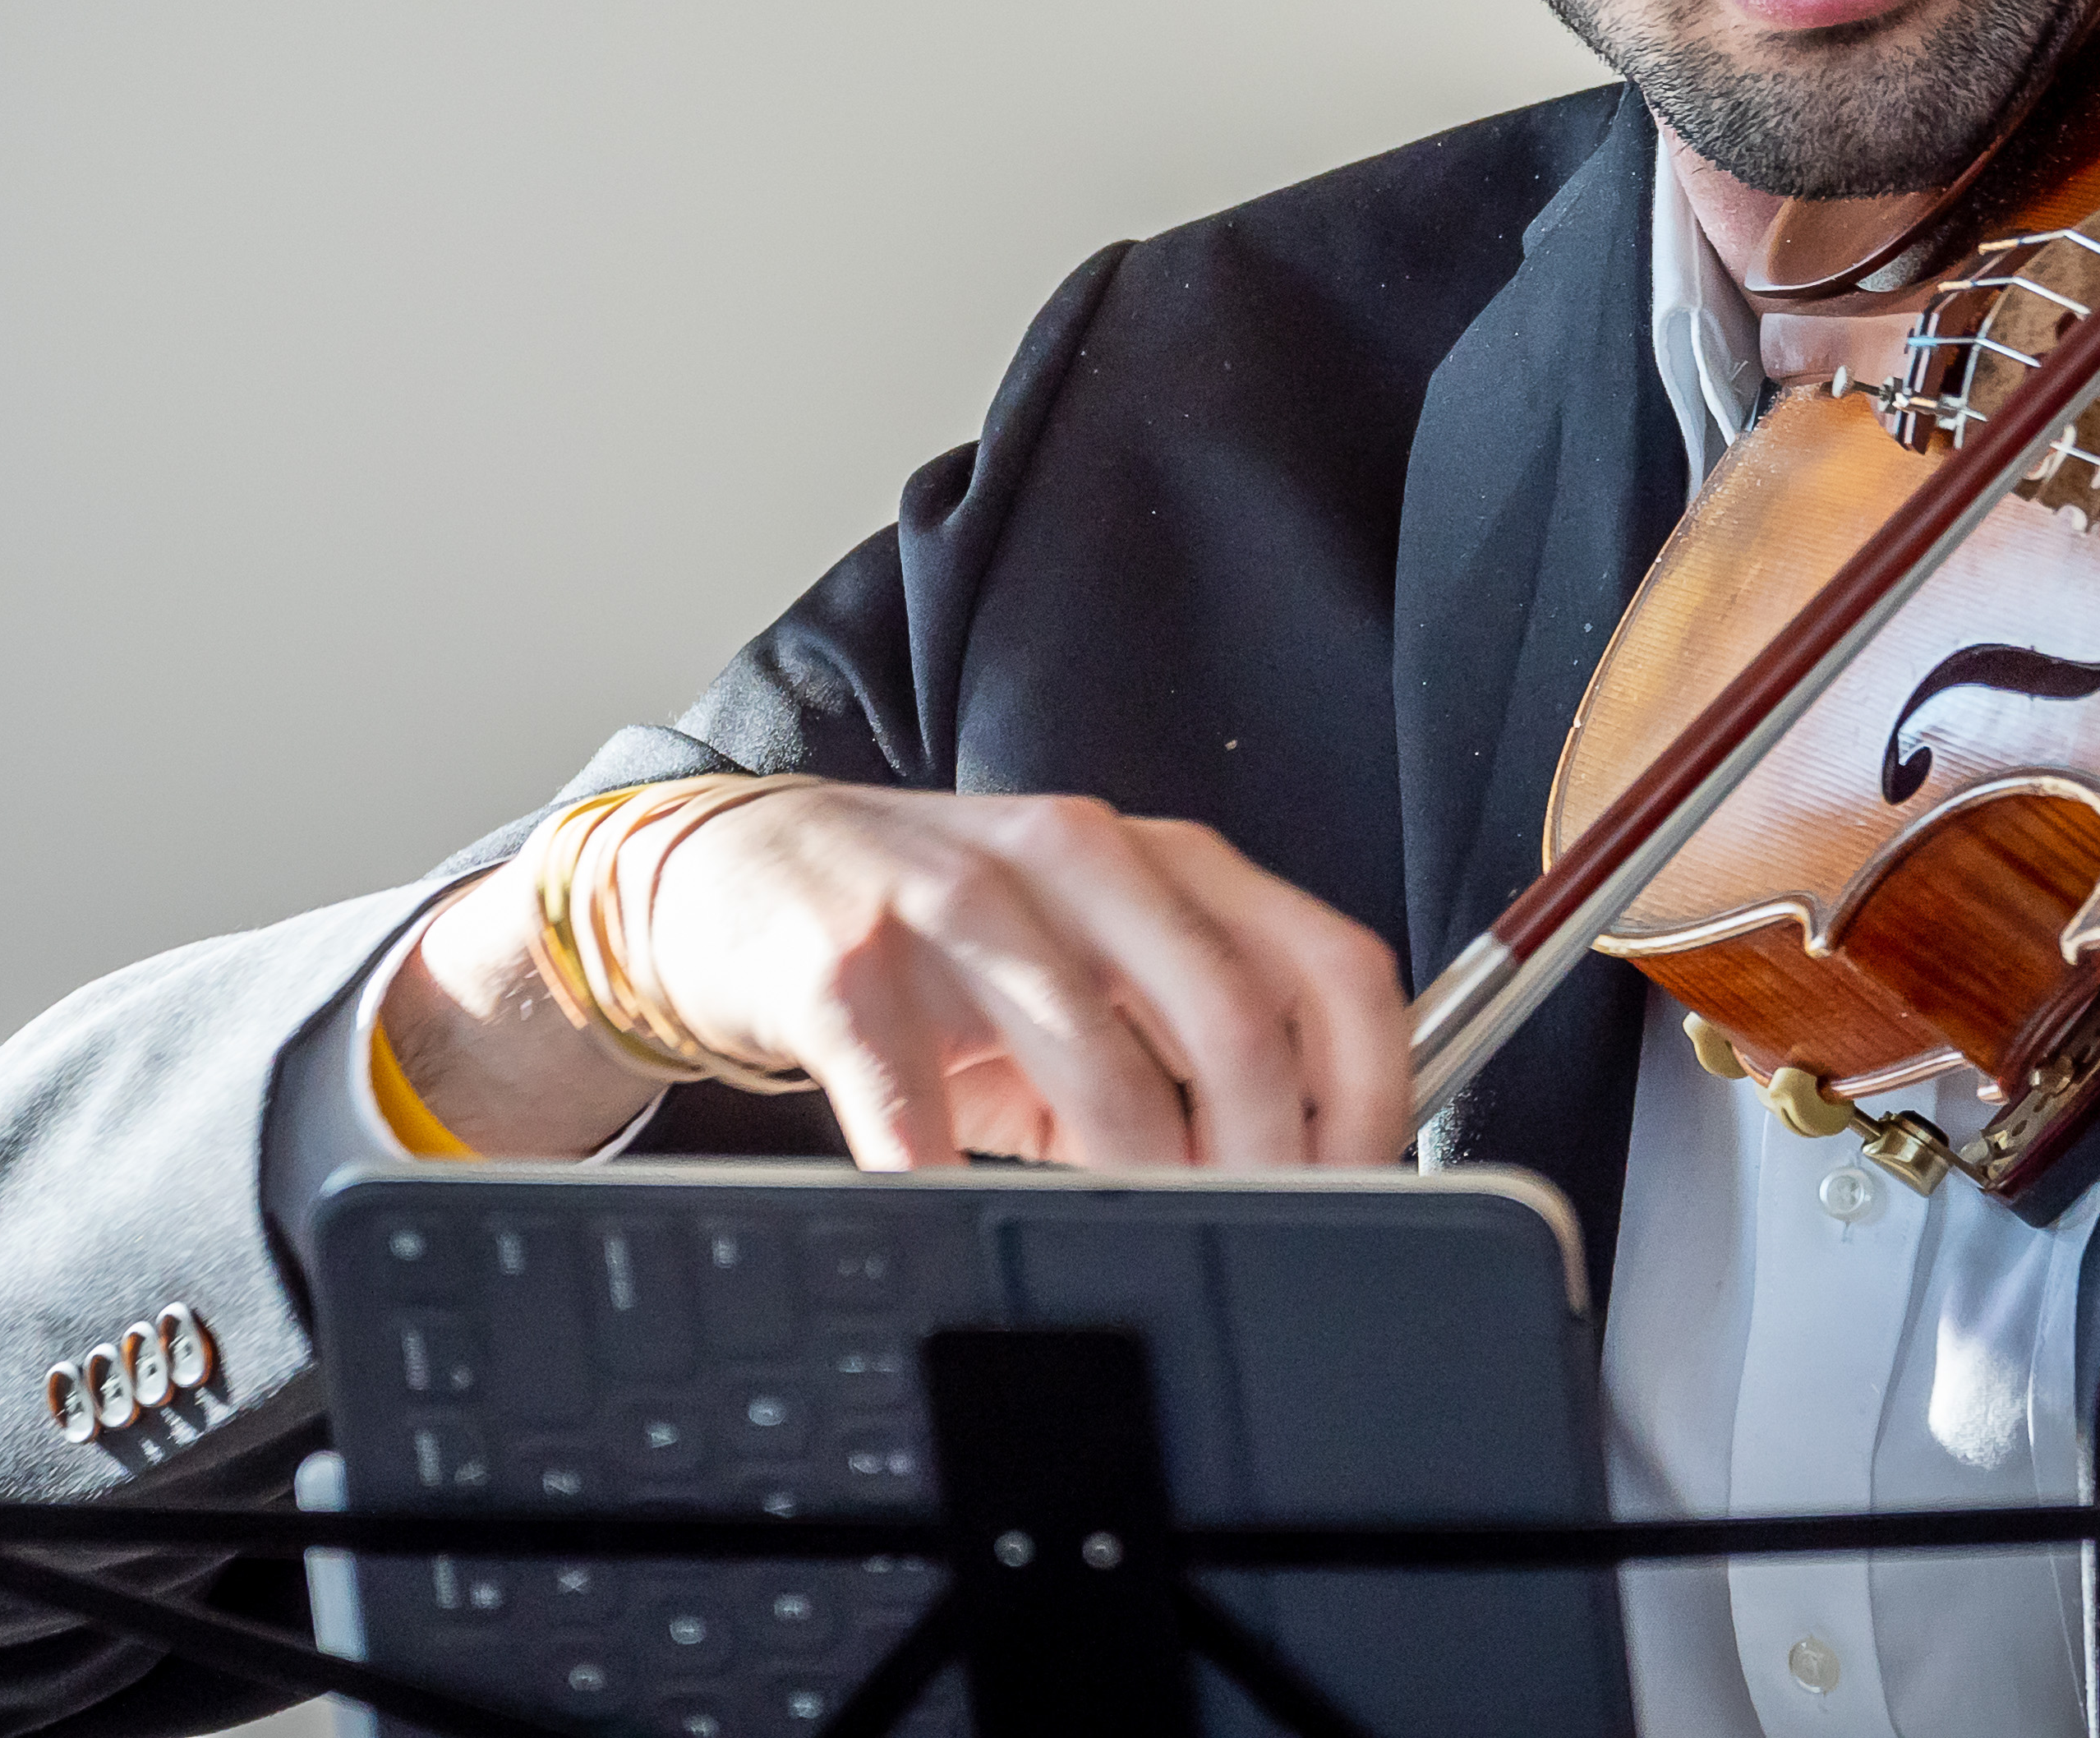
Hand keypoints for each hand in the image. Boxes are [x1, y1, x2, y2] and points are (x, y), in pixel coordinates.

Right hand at [392, 784, 1413, 1172]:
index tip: (1363, 1176)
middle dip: (1268, 1155)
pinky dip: (949, 1180)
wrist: (730, 874)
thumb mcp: (1079, 973)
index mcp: (1163, 861)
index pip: (1328, 961)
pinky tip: (959, 1221)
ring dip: (1139, 1182)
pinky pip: (916, 1093)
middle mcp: (1079, 857)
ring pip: (1099, 1059)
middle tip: (1256, 1233)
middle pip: (1233, 1016)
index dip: (1369, 1084)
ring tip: (1136, 1242)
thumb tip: (1302, 1174)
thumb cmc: (929, 939)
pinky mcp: (848, 959)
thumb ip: (1182, 1050)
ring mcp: (960, 898)